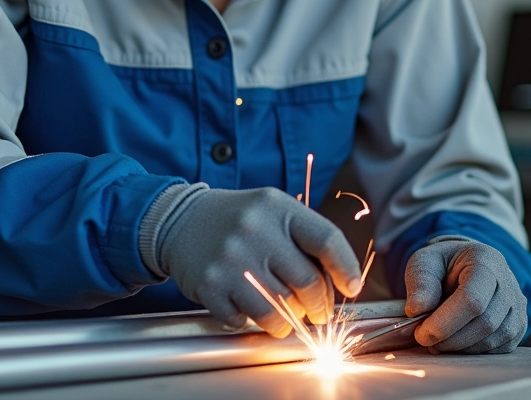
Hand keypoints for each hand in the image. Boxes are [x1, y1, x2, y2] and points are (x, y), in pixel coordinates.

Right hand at [157, 187, 362, 336]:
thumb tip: (340, 282)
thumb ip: (305, 239)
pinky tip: (249, 307)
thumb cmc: (238, 220)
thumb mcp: (273, 211)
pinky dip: (252, 322)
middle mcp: (254, 231)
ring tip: (286, 316)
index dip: (346, 268)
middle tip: (318, 312)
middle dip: (319, 305)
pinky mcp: (209, 285)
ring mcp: (230, 260)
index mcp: (277, 208)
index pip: (326, 240)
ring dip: (289, 322)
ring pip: (279, 310)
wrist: (179, 219)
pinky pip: (244, 320)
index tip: (351, 286)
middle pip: (307, 282)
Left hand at [404, 238, 527, 353]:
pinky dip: (471, 351)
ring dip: (459, 348)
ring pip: (492, 340)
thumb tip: (417, 310)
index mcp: (486, 261)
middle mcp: (508, 284)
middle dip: (450, 338)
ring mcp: (517, 306)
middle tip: (424, 339)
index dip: (445, 322)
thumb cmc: (444, 264)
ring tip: (436, 341)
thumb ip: (420, 283)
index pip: (472, 299)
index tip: (422, 333)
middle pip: (484, 323)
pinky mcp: (518, 326)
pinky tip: (453, 343)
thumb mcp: (425, 262)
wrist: (465, 265)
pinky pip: (497, 349)